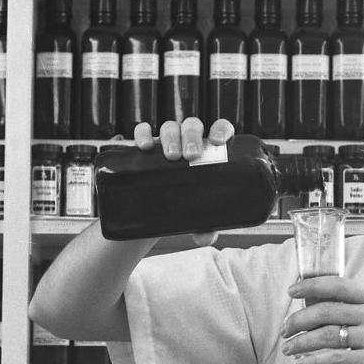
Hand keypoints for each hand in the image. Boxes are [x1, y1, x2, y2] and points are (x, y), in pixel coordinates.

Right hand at [130, 117, 236, 243]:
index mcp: (210, 151)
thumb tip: (206, 237)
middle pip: (193, 126)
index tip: (217, 142)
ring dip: (170, 136)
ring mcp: (167, 142)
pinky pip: (143, 131)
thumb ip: (206, 225)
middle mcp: (189, 141)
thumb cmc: (187, 205)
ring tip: (170, 156)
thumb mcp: (198, 215)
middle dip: (191, 136)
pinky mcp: (146, 146)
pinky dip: (143, 133)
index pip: (220, 129)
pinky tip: (144, 145)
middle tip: (190, 155)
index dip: (221, 129)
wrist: (157, 207)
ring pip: (170, 127)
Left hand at [279, 275, 363, 363]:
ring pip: (327, 335)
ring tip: (289, 349)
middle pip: (326, 310)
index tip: (291, 291)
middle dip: (298, 320)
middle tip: (285, 331)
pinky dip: (314, 361)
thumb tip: (311, 304)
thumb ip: (351, 309)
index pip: (338, 284)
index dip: (311, 285)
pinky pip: (336, 359)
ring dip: (301, 342)